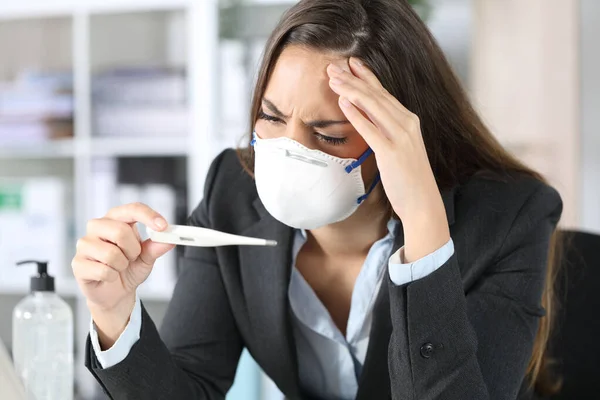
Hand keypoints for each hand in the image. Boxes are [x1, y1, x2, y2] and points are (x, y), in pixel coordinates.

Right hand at [72, 203, 173, 346]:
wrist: (116, 293)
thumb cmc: (129, 269)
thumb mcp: (147, 257)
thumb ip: (157, 247)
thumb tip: (169, 239)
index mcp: (116, 219)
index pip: (132, 209)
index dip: (148, 216)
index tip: (163, 227)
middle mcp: (98, 226)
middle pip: (120, 231)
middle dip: (133, 249)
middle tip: (132, 257)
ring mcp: (85, 244)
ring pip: (111, 253)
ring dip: (122, 265)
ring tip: (119, 267)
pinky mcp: (77, 263)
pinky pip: (102, 270)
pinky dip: (112, 276)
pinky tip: (109, 276)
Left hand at [327, 58, 449, 261]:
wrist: (422, 201)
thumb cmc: (408, 177)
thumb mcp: (398, 147)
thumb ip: (385, 130)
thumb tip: (365, 116)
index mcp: (409, 120)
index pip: (384, 93)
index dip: (366, 76)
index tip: (351, 63)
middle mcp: (407, 123)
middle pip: (376, 95)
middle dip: (353, 78)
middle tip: (334, 66)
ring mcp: (401, 136)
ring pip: (373, 106)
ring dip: (351, 90)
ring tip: (333, 79)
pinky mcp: (392, 151)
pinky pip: (370, 128)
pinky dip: (356, 114)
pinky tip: (343, 103)